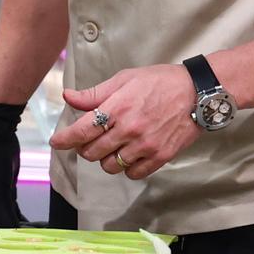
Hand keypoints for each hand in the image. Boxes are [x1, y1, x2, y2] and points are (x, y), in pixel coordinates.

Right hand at [0, 102, 28, 238]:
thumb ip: (5, 219)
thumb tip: (16, 240)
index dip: (5, 248)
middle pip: (0, 232)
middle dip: (17, 240)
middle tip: (39, 247)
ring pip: (9, 223)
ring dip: (24, 231)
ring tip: (44, 239)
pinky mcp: (4, 193)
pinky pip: (15, 213)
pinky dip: (26, 221)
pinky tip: (40, 227)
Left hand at [51, 65, 199, 180]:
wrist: (197, 93)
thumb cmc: (159, 82)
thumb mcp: (124, 79)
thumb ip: (95, 93)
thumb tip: (69, 97)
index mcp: (117, 107)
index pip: (81, 130)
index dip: (64, 140)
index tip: (56, 143)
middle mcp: (129, 129)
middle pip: (92, 152)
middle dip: (85, 148)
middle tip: (90, 140)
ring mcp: (145, 145)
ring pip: (110, 166)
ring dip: (105, 159)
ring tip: (111, 146)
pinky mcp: (160, 157)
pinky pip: (133, 174)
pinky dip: (126, 168)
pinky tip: (128, 155)